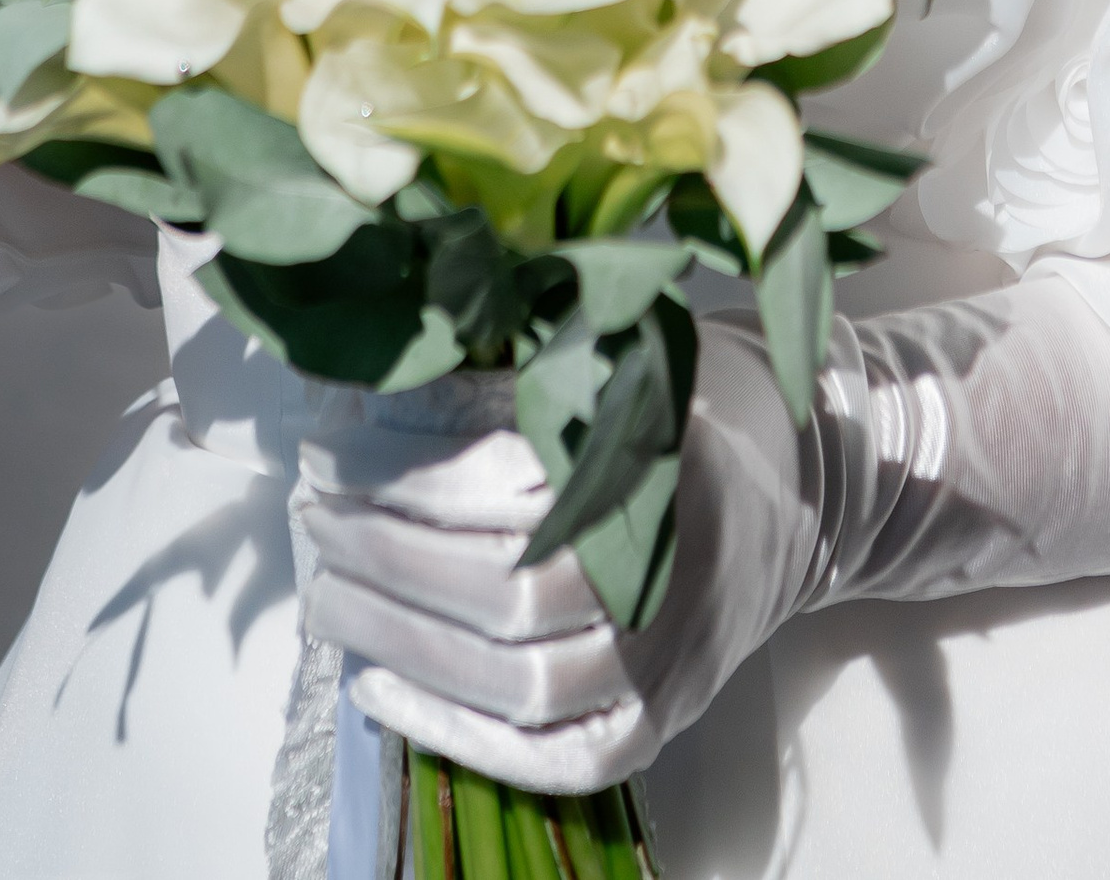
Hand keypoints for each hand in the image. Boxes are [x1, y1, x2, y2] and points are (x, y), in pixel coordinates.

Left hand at [299, 322, 814, 794]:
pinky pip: (552, 755)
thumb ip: (517, 373)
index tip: (329, 449)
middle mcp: (670, 565)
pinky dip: (456, 733)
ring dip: (401, 642)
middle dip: (385, 557)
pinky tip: (379, 692)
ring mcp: (669, 658)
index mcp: (660, 458)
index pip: (504, 485)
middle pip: (500, 588)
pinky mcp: (661, 720)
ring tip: (327, 598)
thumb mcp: (615, 355)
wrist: (795, 488)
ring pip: (517, 677)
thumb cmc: (682, 406)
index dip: (403, 476)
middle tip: (313, 519)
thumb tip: (377, 384)